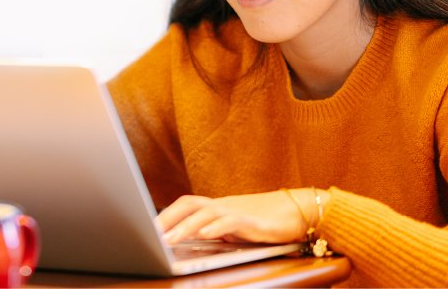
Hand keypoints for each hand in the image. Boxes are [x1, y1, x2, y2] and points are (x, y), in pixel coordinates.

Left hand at [157, 191, 307, 244]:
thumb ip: (216, 233)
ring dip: (184, 226)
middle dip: (167, 218)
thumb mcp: (236, 230)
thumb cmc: (267, 222)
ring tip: (167, 240)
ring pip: (205, 213)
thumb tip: (192, 242)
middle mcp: (224, 205)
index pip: (186, 205)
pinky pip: (230, 221)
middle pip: (189, 204)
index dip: (166, 215)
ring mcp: (238, 211)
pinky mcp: (253, 221)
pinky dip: (215, 227)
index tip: (146, 228)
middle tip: (149, 234)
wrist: (301, 211)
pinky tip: (203, 235)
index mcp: (218, 207)